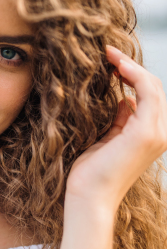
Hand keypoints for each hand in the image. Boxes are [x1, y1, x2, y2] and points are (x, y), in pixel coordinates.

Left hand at [66, 45, 166, 212]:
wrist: (88, 196)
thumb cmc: (90, 171)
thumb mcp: (106, 138)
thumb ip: (118, 119)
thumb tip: (123, 99)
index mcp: (151, 134)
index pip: (149, 95)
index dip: (132, 74)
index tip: (109, 60)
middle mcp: (161, 133)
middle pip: (153, 88)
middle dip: (131, 66)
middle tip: (106, 52)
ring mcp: (157, 133)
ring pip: (152, 87)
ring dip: (131, 66)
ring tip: (108, 55)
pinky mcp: (147, 133)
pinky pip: (146, 93)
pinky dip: (133, 75)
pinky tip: (114, 67)